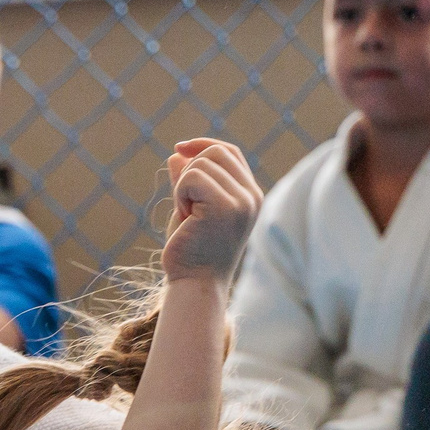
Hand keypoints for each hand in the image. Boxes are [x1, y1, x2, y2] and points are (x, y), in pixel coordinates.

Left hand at [161, 137, 261, 281]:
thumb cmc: (191, 252)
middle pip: (215, 152)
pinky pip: (192, 176)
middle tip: (185, 204)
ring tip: (187, 216)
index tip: (178, 149)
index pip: (229, 152)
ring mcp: (242, 201)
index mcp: (250, 196)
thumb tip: (177, 154)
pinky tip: (185, 218)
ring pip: (200, 164)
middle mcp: (252, 196)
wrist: (194, 284)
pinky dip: (180, 194)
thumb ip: (188, 181)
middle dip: (190, 170)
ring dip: (182, 187)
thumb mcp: (189, 208)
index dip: (203, 145)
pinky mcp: (226, 207)